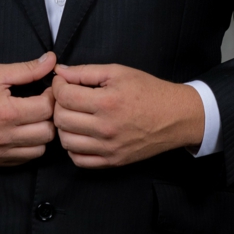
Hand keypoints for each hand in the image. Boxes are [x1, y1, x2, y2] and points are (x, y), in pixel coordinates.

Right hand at [0, 52, 56, 166]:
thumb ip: (27, 69)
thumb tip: (51, 60)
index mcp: (6, 112)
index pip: (47, 108)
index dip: (52, 95)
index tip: (48, 87)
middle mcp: (5, 137)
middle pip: (48, 132)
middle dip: (50, 115)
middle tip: (43, 102)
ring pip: (40, 149)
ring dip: (42, 133)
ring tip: (34, 117)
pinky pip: (24, 159)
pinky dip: (29, 146)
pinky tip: (23, 130)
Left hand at [52, 63, 204, 167]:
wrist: (175, 116)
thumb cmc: (148, 90)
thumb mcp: (118, 72)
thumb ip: (85, 71)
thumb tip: (59, 72)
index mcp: (107, 102)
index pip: (64, 97)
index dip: (58, 86)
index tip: (62, 82)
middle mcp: (106, 128)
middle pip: (61, 119)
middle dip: (58, 105)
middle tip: (66, 98)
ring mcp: (109, 148)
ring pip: (66, 141)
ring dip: (64, 127)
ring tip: (73, 115)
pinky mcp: (113, 161)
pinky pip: (79, 160)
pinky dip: (73, 148)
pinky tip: (81, 134)